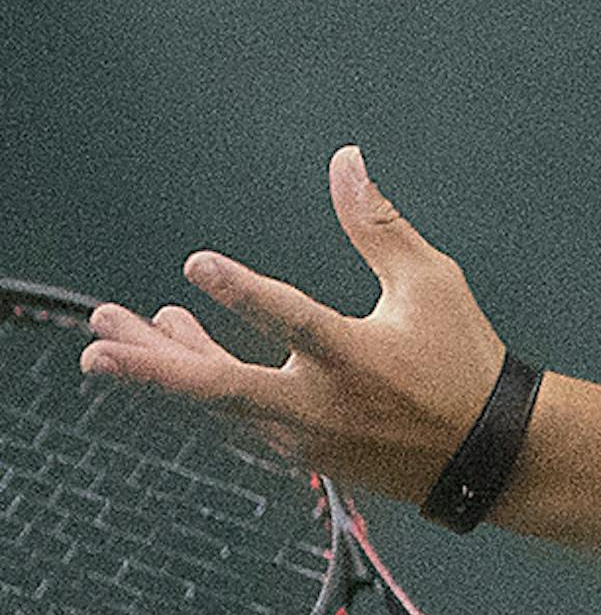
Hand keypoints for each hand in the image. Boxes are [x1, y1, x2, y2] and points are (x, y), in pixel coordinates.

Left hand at [80, 144, 505, 501]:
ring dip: (165, 364)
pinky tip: (177, 347)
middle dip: (155, 366)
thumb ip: (378, 226)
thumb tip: (345, 161)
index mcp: (360, 358)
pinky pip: (238, 410)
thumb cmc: (462, 359)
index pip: (294, 321)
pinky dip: (203, 377)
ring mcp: (306, 433)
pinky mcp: (302, 449)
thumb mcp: (433, 283)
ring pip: (218, 399)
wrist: (485, 453)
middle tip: (99, 345)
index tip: (197, 265)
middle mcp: (322, 403)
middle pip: (223, 388)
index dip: (244, 293)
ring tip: (110, 339)